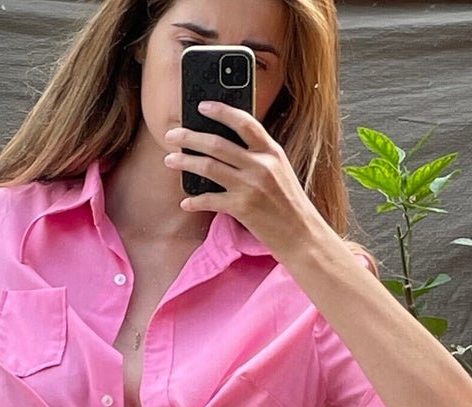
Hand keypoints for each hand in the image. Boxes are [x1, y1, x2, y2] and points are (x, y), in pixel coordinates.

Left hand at [164, 102, 320, 259]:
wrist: (302, 236)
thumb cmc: (289, 204)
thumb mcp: (280, 170)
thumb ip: (258, 155)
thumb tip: (226, 144)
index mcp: (271, 151)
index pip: (243, 121)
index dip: (220, 111)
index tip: (201, 106)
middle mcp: (260, 165)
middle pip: (217, 143)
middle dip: (190, 136)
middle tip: (172, 135)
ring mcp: (250, 187)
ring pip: (208, 166)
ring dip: (185, 161)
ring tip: (170, 160)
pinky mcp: (242, 208)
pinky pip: (210, 199)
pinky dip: (195, 200)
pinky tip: (186, 201)